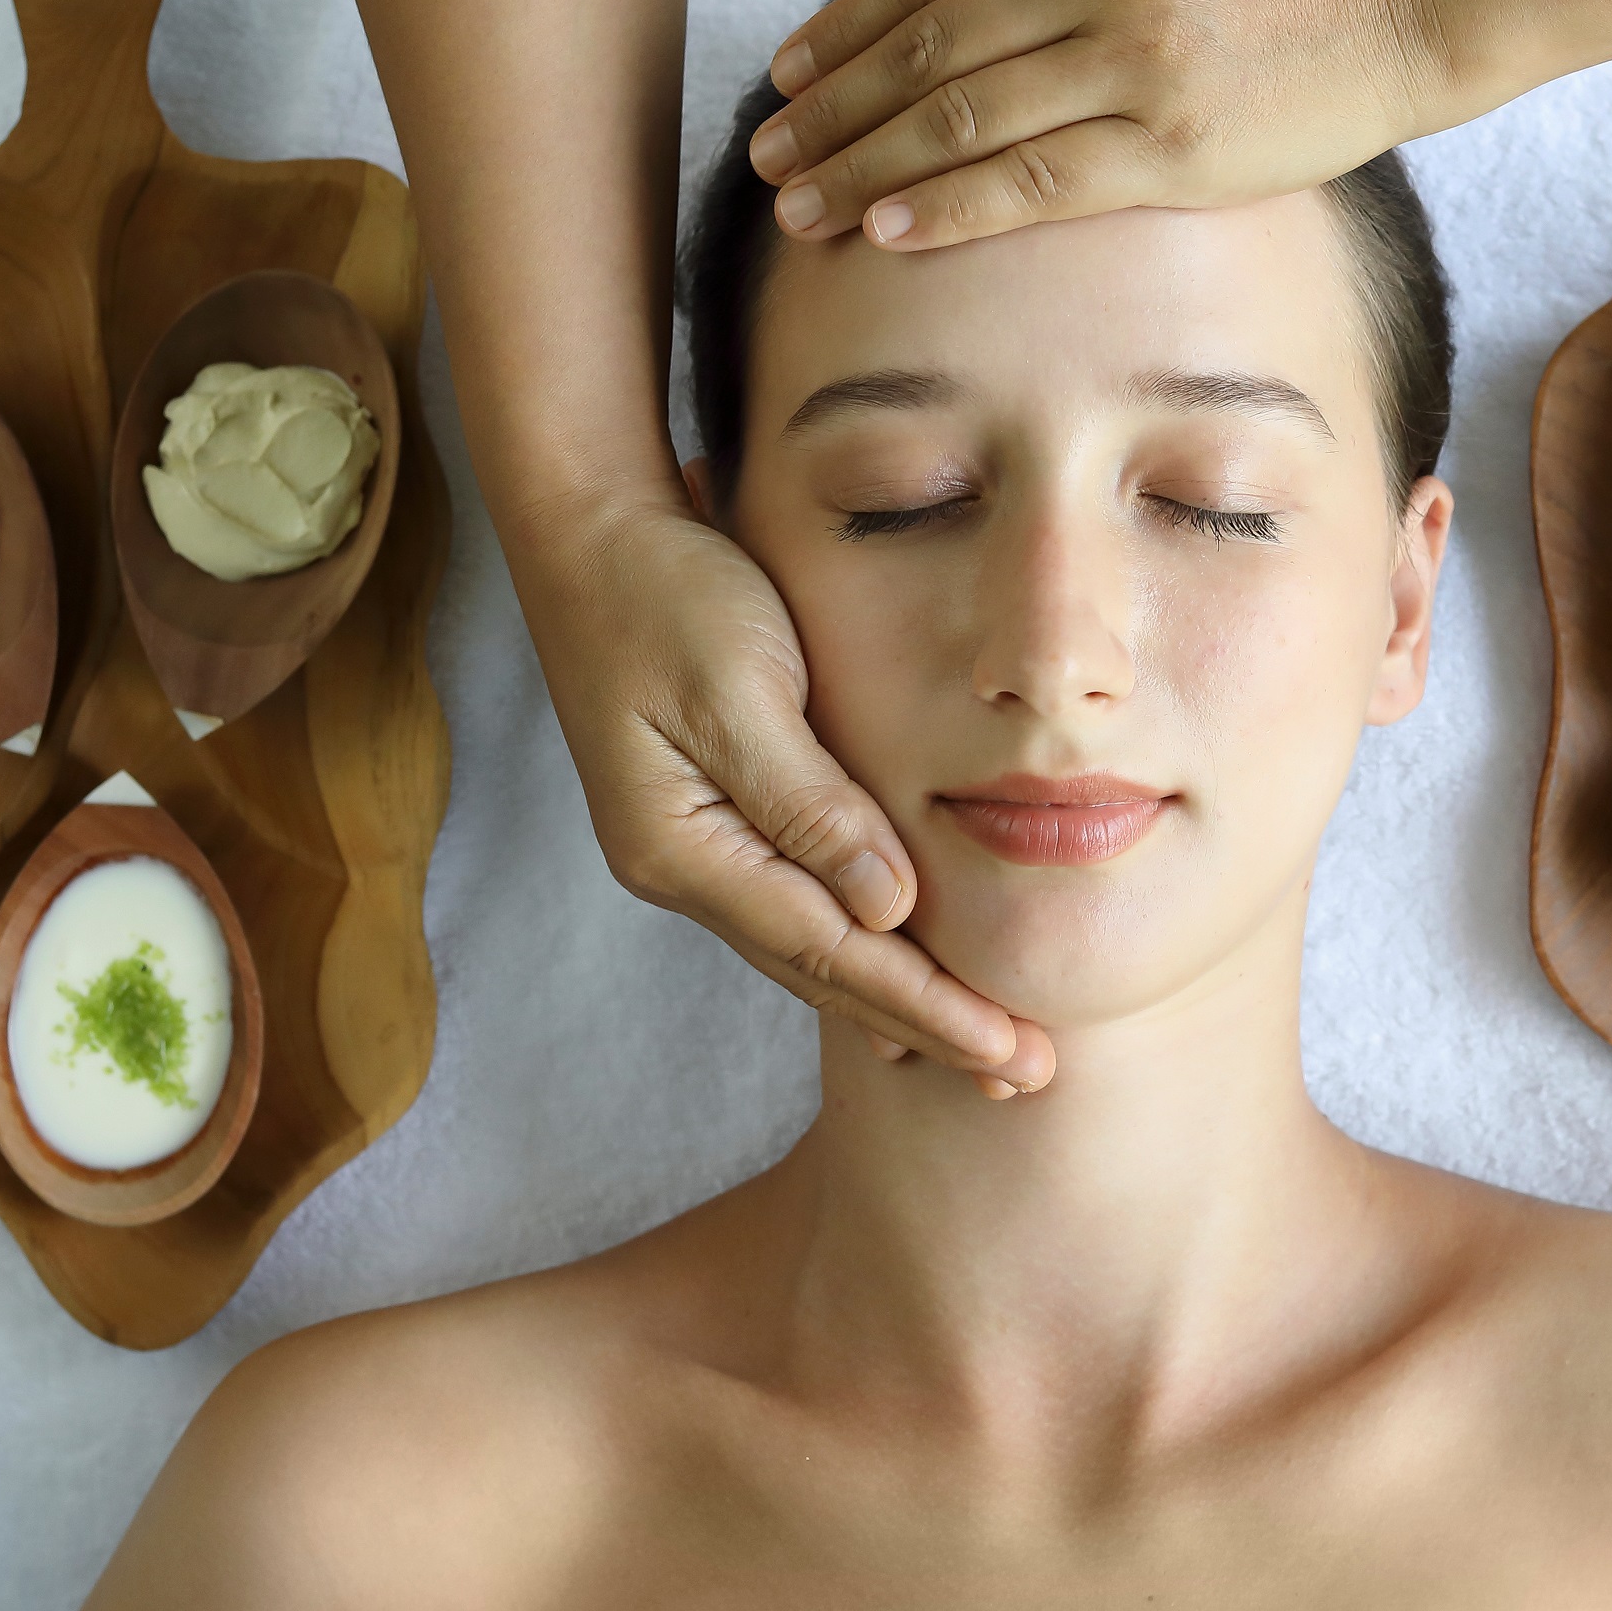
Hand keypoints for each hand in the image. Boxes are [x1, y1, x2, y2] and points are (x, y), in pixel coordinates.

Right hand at [532, 499, 1054, 1094]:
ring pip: (809, 951)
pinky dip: (859, 953)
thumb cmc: (664, 594)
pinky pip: (797, 909)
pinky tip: (902, 981)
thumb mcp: (739, 688)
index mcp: (683, 847)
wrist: (587, 533)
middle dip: (925, 1028)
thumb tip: (889, 908)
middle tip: (1024, 1077)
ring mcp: (690, 849)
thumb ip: (812, 803)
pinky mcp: (710, 818)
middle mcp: (682, 869)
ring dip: (899, 1003)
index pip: (828, 952)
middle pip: (821, 973)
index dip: (925, 1006)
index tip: (1009, 1053)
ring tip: (984, 1052)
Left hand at [742, 0, 1456, 251]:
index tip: (792, 76)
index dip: (848, 28)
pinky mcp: (1172, 144)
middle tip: (769, 151)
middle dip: (834, 108)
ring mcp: (1136, 54)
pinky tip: (888, 231)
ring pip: (963, 118)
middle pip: (928, 46)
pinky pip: (1034, 181)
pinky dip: (950, 208)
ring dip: (866, 169)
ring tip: (799, 206)